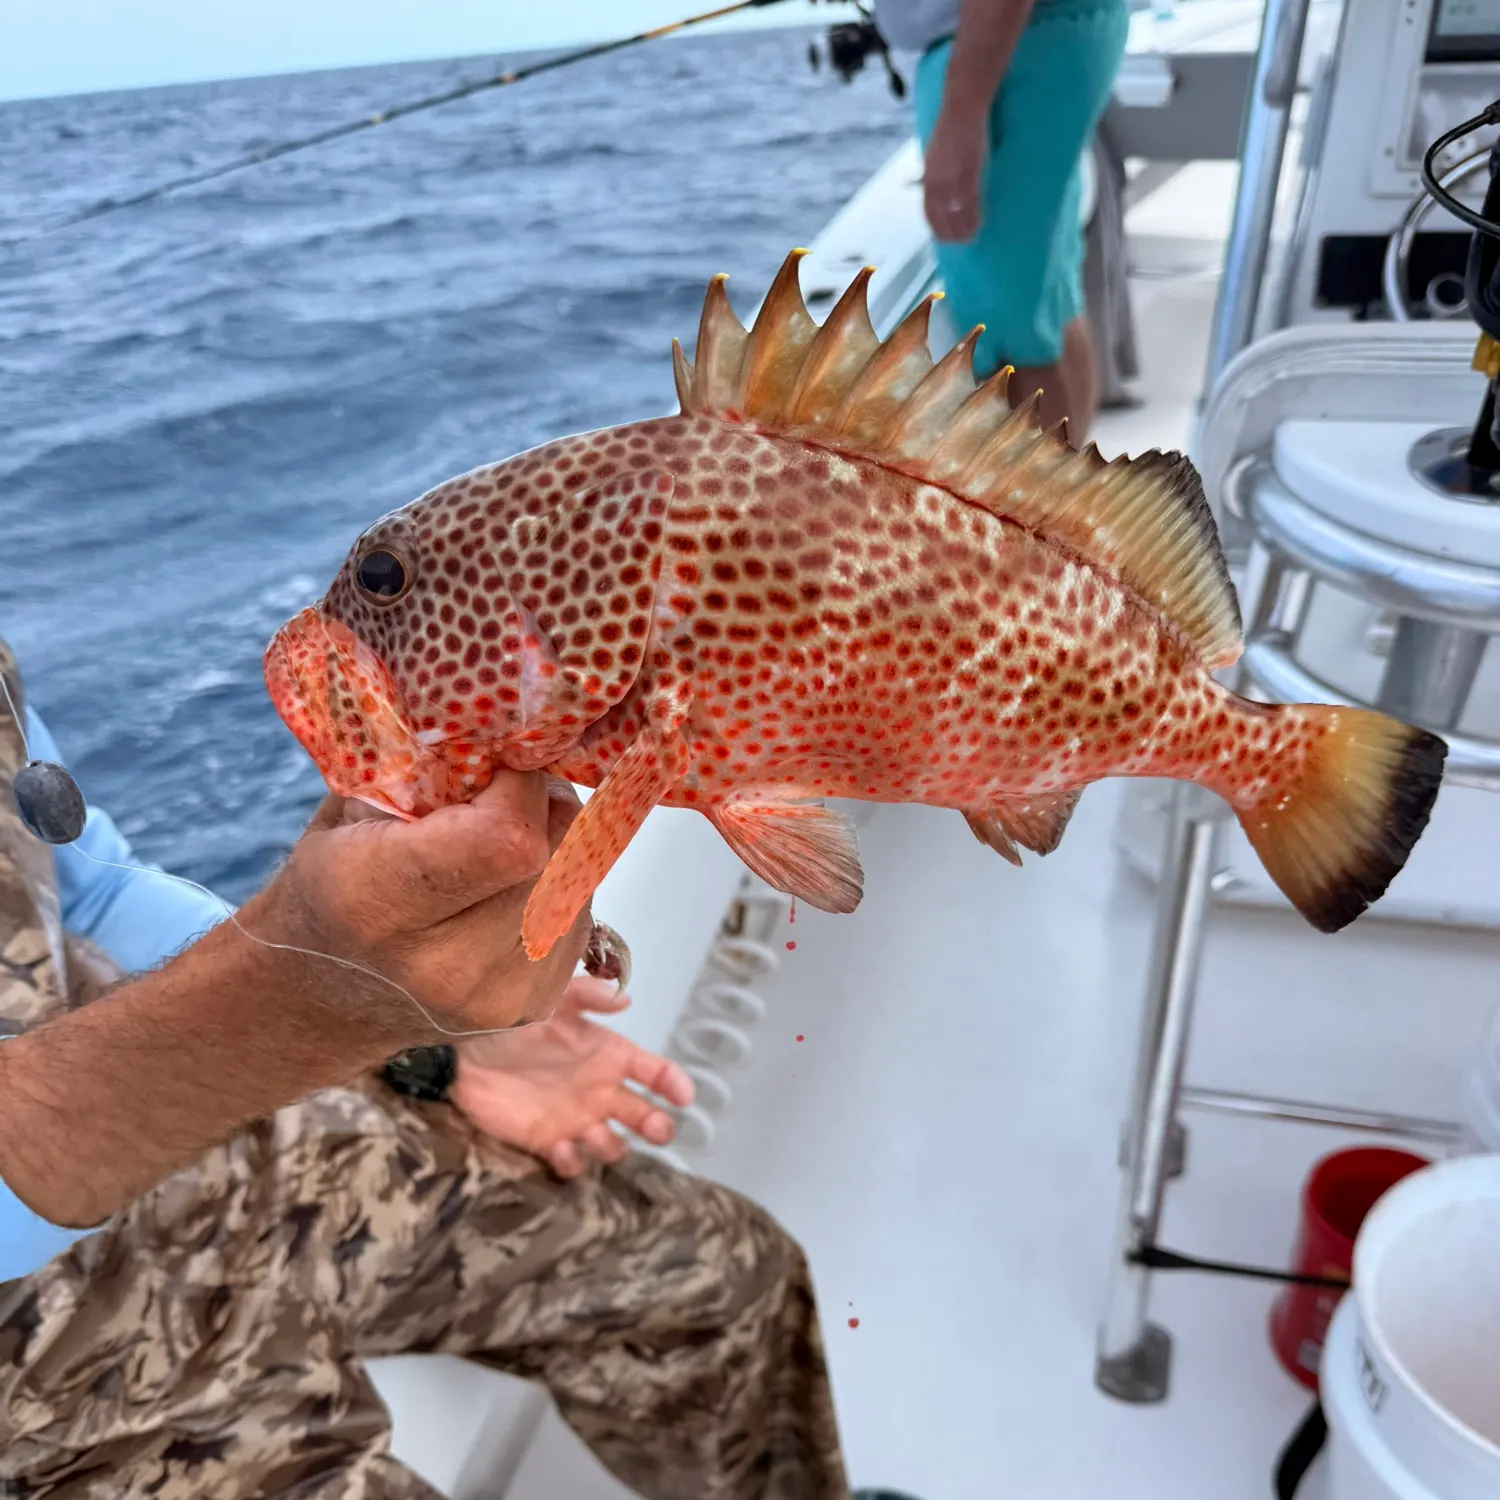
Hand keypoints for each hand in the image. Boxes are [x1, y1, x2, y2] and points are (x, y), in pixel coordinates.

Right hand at [245, 773, 589, 1042]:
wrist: (321, 998)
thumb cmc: (334, 884)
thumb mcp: (350, 809)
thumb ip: (424, 768)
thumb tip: (512, 723)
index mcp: (378, 902)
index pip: (506, 836)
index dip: (519, 786)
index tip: (499, 763)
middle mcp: (442, 966)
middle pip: (552, 855)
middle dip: (543, 807)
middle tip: (507, 792)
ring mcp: (493, 997)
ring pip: (577, 883)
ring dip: (556, 846)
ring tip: (503, 840)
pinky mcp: (531, 1009)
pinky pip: (579, 917)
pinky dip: (557, 887)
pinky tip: (511, 886)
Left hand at [450, 976, 693, 1176]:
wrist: (464, 1050)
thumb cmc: (513, 1020)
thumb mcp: (552, 999)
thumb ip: (587, 996)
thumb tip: (625, 999)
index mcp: (608, 1055)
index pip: (654, 1072)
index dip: (673, 1084)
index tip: (683, 1097)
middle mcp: (599, 1090)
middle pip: (644, 1116)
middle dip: (657, 1126)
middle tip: (657, 1129)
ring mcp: (575, 1119)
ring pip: (612, 1146)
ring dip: (609, 1146)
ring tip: (589, 1133)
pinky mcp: (547, 1142)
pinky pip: (572, 1163)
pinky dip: (572, 1161)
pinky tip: (559, 1148)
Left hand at [923, 106, 987, 242]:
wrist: (962, 108)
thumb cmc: (951, 128)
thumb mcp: (935, 153)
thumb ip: (934, 172)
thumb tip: (932, 187)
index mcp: (928, 175)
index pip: (927, 208)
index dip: (935, 226)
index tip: (941, 237)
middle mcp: (936, 179)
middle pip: (939, 214)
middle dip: (948, 232)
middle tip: (958, 243)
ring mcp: (952, 176)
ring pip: (955, 212)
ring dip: (962, 228)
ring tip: (970, 238)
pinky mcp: (969, 171)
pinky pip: (970, 200)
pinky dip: (972, 215)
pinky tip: (977, 223)